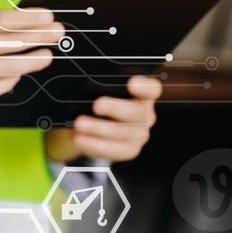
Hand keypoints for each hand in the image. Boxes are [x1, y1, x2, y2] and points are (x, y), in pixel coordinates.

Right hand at [0, 9, 64, 107]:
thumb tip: (25, 25)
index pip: (3, 21)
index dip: (29, 20)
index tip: (49, 18)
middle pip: (11, 43)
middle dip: (39, 38)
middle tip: (58, 34)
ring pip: (9, 67)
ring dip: (32, 61)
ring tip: (46, 55)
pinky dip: (10, 78)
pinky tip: (19, 72)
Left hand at [46, 75, 160, 162]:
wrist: (88, 126)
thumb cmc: (95, 100)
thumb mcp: (97, 90)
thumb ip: (98, 85)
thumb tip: (82, 82)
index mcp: (142, 95)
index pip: (151, 89)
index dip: (145, 86)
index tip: (131, 83)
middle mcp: (145, 114)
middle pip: (138, 112)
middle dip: (116, 108)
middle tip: (96, 105)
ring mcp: (139, 134)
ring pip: (125, 133)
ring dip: (100, 128)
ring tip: (79, 124)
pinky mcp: (129, 150)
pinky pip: (115, 150)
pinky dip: (95, 145)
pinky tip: (80, 139)